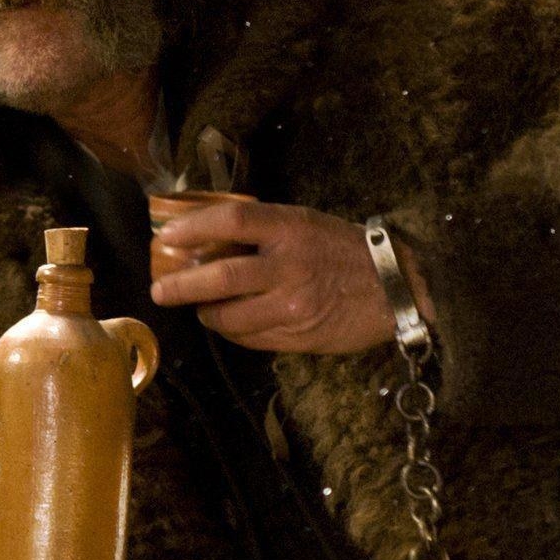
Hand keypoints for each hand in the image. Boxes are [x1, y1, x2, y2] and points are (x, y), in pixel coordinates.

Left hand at [149, 203, 433, 353]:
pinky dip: (232, 331)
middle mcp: (290, 266)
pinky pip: (251, 338)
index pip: (230, 221)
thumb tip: (205, 240)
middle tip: (161, 290)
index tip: (167, 237)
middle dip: (181, 285)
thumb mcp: (306, 224)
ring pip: (230, 316)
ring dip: (206, 314)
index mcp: (291, 228)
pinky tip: (231, 323)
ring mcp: (294, 305)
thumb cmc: (345, 250)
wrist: (398, 287)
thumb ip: (264, 231)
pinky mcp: (299, 336)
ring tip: (201, 308)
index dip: (193, 227)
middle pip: (220, 276)